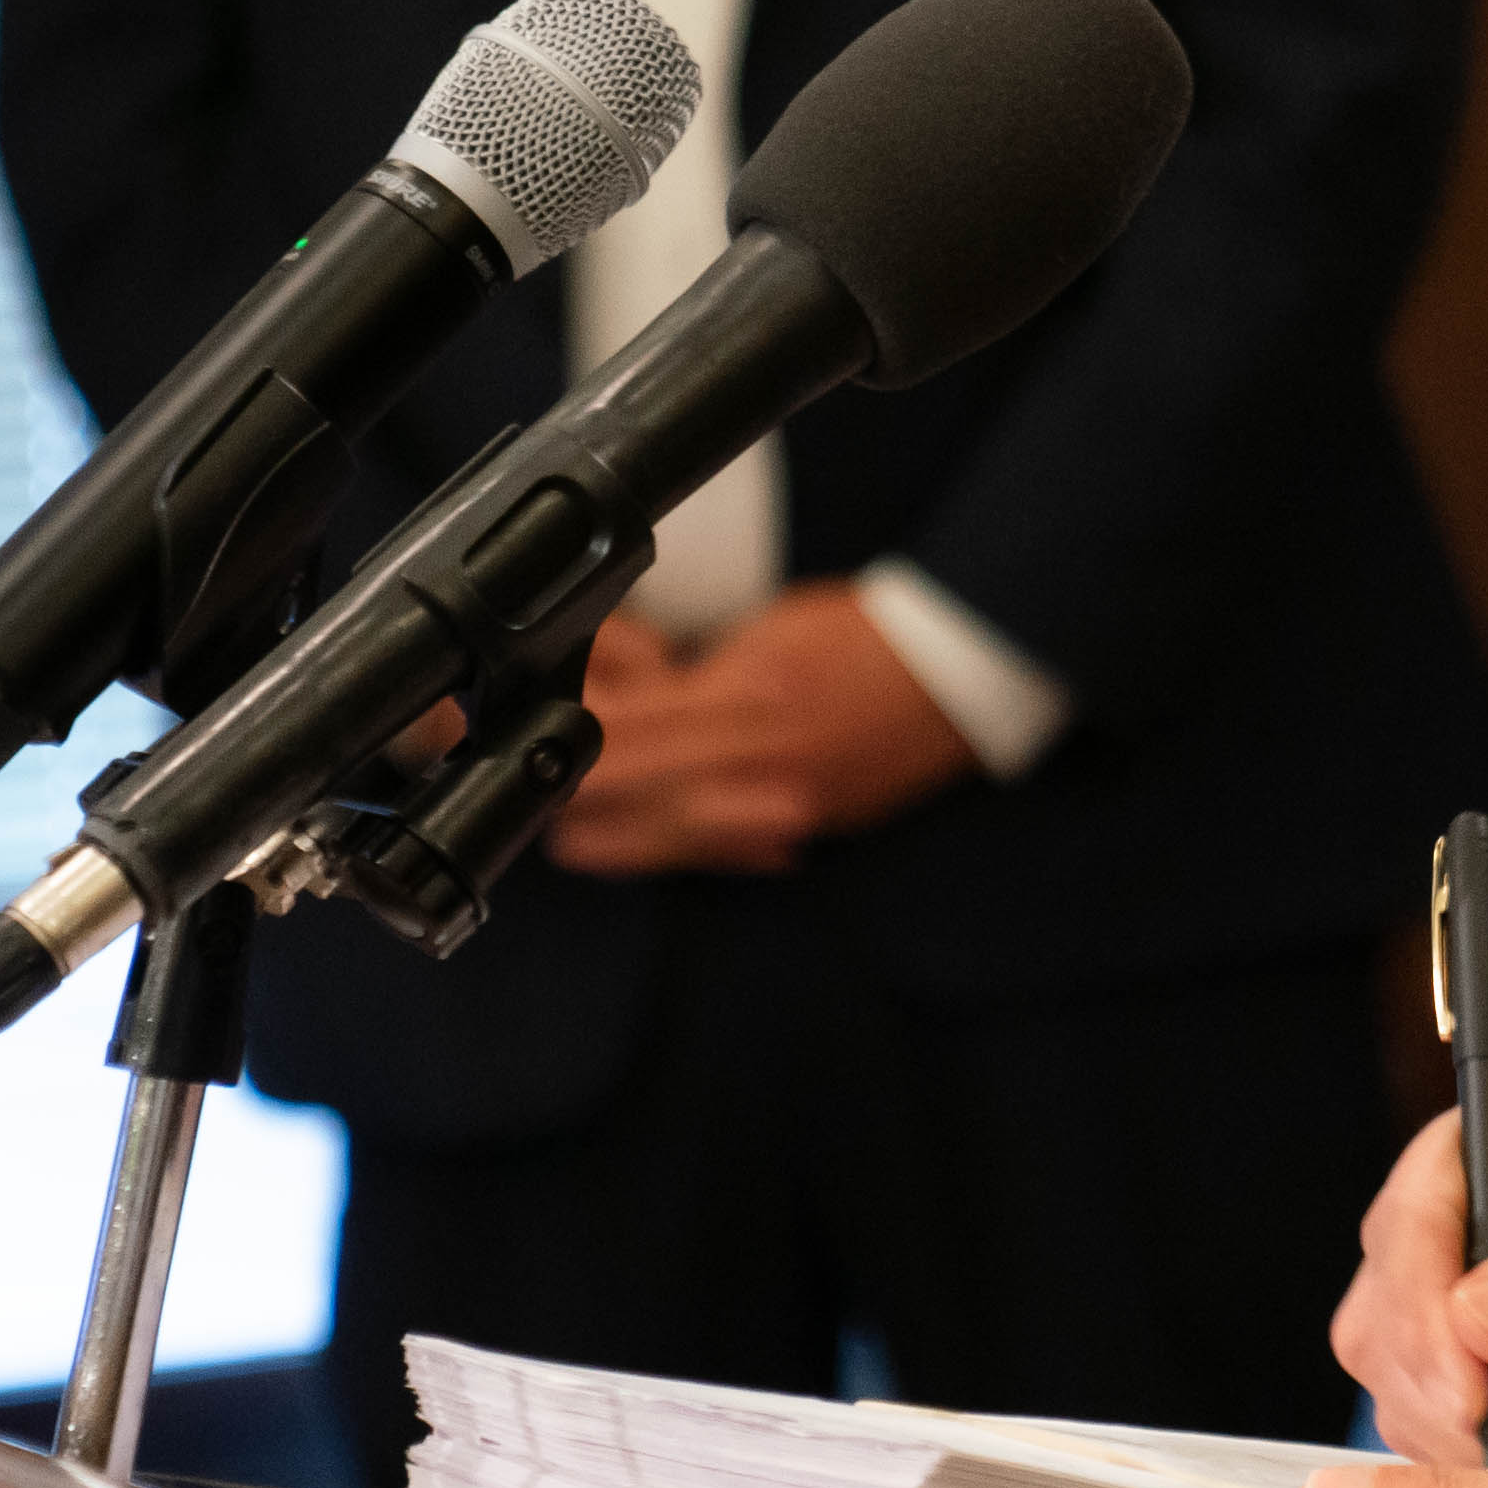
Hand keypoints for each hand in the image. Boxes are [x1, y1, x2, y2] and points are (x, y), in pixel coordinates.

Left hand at [545, 585, 974, 872]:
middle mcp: (755, 758)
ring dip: (613, 835)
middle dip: (570, 799)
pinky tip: (644, 846)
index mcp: (737, 695)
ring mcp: (782, 801)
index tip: (532, 749)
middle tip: (536, 793)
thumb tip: (615, 704)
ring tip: (574, 829)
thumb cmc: (858, 636)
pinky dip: (680, 848)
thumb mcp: (762, 634)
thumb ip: (689, 677)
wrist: (956, 671)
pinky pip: (720, 853)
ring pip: (662, 841)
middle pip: (624, 802)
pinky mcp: (805, 824)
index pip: (617, 740)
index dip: (561, 752)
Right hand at [1331, 1074, 1487, 1471]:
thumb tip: (1476, 1318)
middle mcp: (1463, 1221)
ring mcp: (1461, 1314)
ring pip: (1410, 1403)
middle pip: (1387, 1323)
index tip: (1472, 1393)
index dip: (1422, 1310)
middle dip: (1465, 1404)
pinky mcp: (1483, 1392)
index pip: (1413, 1216)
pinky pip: (1459, 1456)